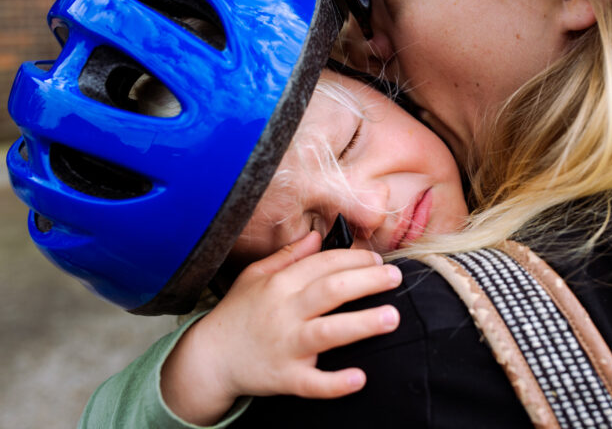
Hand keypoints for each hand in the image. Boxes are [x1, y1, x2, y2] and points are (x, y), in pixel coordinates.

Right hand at [160, 231, 401, 424]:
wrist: (209, 359)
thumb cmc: (238, 313)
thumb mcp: (256, 275)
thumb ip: (288, 255)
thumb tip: (317, 235)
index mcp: (280, 284)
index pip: (324, 263)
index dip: (354, 259)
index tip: (378, 261)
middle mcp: (284, 312)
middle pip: (331, 290)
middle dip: (368, 282)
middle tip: (397, 278)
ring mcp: (286, 346)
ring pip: (328, 332)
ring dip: (362, 324)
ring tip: (392, 317)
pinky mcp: (285, 378)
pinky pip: (312, 382)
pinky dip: (335, 383)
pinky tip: (359, 378)